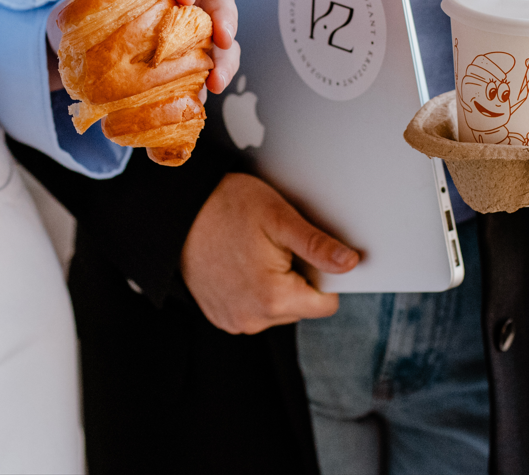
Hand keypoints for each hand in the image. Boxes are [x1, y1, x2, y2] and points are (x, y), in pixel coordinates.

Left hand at [44, 0, 241, 94]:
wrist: (84, 58)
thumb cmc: (86, 23)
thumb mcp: (79, 3)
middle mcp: (178, 4)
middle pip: (214, 0)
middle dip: (226, 18)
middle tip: (224, 39)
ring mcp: (188, 35)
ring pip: (221, 39)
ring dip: (227, 60)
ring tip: (216, 83)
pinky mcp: (189, 65)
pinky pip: (209, 71)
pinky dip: (210, 84)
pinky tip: (201, 101)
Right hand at [181, 173, 359, 333]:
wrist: (178, 211)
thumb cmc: (226, 206)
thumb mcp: (278, 217)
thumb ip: (317, 245)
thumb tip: (350, 263)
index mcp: (272, 298)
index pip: (326, 304)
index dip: (322, 275)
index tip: (302, 251)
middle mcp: (252, 319)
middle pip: (301, 307)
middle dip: (297, 279)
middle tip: (273, 246)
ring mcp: (234, 321)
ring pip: (279, 309)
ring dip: (276, 286)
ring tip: (254, 253)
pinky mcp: (221, 318)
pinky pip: (255, 310)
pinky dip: (254, 291)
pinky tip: (240, 264)